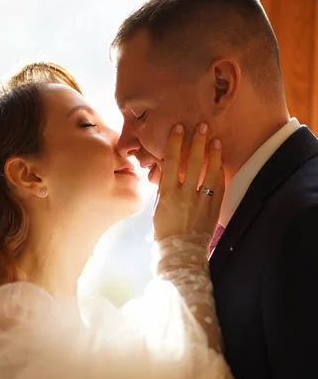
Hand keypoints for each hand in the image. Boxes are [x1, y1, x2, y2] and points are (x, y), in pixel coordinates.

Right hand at [153, 123, 223, 241]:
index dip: (176, 143)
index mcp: (168, 194)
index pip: (172, 162)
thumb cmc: (164, 230)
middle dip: (198, 142)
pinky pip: (219, 187)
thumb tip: (167, 167)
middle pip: (194, 163)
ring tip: (216, 140)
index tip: (179, 128)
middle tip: (203, 126)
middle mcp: (185, 196)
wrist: (181, 252)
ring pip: (211, 172)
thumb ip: (164, 187)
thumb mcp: (158, 207)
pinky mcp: (213, 209)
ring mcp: (201, 202)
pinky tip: (220, 163)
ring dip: (214, 154)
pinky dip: (219, 173)